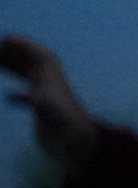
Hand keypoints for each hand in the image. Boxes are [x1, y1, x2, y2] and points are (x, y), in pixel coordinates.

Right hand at [0, 35, 102, 171]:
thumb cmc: (69, 134)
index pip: (41, 56)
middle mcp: (52, 86)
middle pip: (32, 63)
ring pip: (28, 77)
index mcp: (55, 82)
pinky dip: (18, 93)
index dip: (24, 45)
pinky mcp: (45, 113)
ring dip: (12, 68)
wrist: (80, 149)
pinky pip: (29, 96)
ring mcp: (48, 98)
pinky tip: (9, 97)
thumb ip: (43, 106)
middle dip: (13, 53)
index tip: (6, 38)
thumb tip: (31, 97)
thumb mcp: (54, 117)